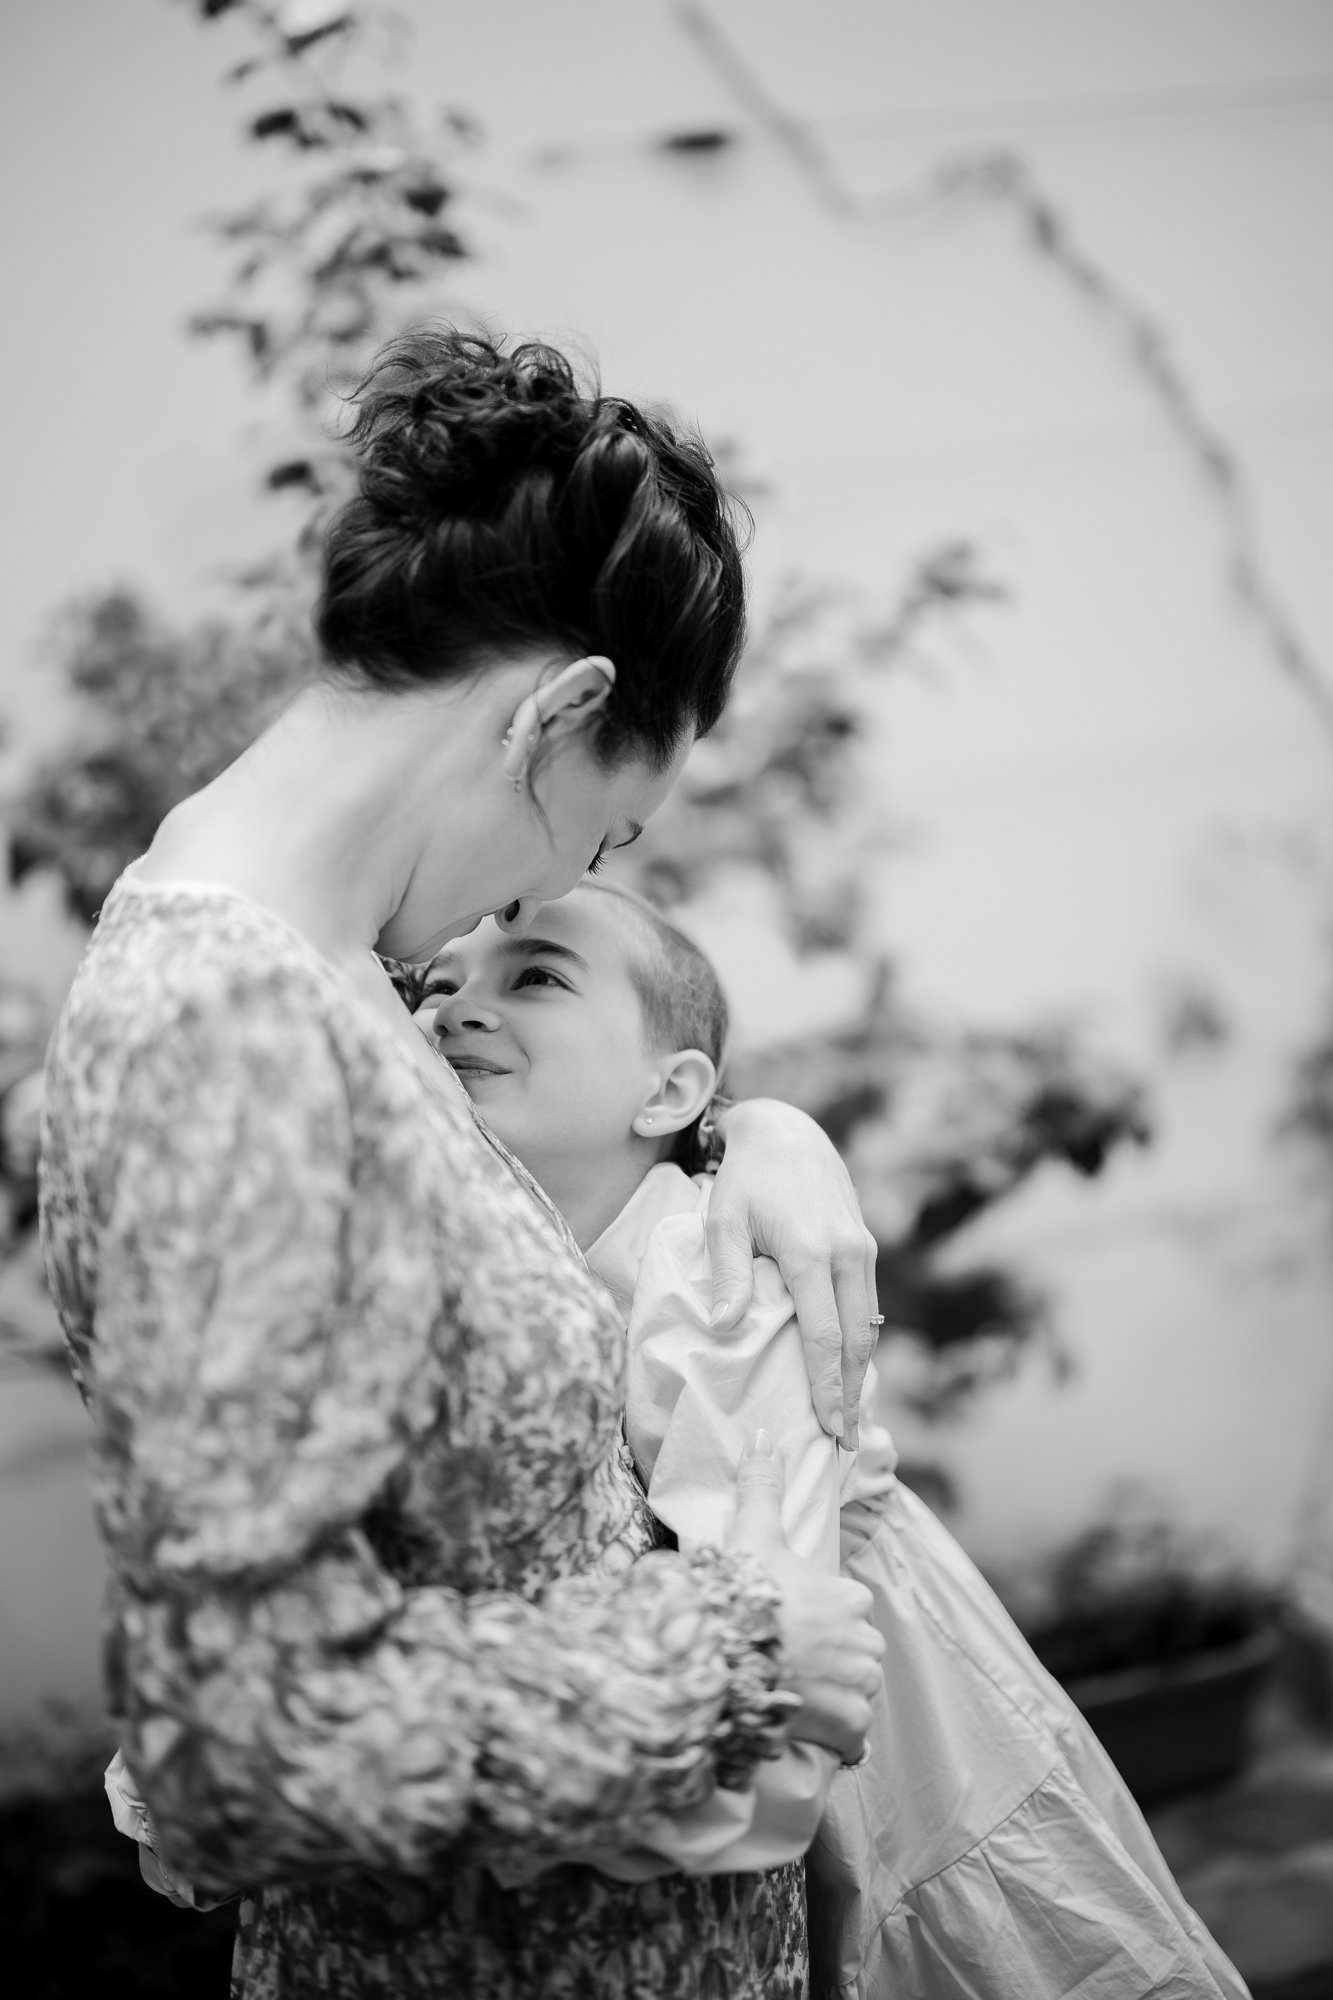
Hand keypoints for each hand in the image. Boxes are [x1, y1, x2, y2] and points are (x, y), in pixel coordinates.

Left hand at [708, 1099, 879, 1447]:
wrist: (788, 1131)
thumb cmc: (747, 1178)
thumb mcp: (724, 1219)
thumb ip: (727, 1273)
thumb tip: (726, 1328)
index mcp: (811, 1252)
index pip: (824, 1335)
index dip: (827, 1387)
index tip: (830, 1428)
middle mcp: (846, 1254)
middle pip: (857, 1339)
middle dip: (852, 1394)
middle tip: (845, 1443)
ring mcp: (861, 1249)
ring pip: (870, 1324)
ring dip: (860, 1372)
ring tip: (849, 1416)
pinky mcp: (864, 1245)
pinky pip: (868, 1304)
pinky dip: (861, 1341)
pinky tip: (848, 1368)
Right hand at [726, 1432, 883, 1766]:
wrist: (728, 1658)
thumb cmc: (744, 1595)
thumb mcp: (752, 1535)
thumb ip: (761, 1487)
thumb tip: (765, 1435)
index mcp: (847, 1598)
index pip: (850, 1606)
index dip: (824, 1614)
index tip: (795, 1621)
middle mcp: (863, 1641)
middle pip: (858, 1650)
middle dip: (837, 1657)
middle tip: (794, 1661)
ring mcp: (858, 1686)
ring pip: (859, 1691)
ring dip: (838, 1696)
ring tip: (798, 1694)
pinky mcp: (849, 1727)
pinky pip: (855, 1737)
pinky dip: (840, 1738)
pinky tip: (814, 1730)